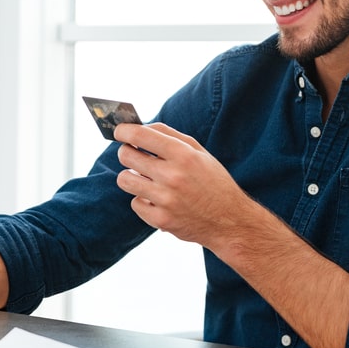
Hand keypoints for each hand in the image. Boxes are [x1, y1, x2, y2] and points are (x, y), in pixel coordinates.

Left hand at [114, 122, 258, 248]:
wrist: (230, 221)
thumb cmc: (213, 181)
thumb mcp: (199, 152)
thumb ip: (169, 136)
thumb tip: (139, 126)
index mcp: (183, 155)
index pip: (140, 135)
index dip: (123, 131)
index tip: (119, 132)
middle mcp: (173, 176)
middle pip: (126, 156)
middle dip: (127, 152)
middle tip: (134, 155)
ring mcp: (165, 200)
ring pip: (125, 180)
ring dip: (131, 177)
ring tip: (144, 178)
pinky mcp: (160, 220)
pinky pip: (135, 203)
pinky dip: (143, 200)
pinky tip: (157, 200)